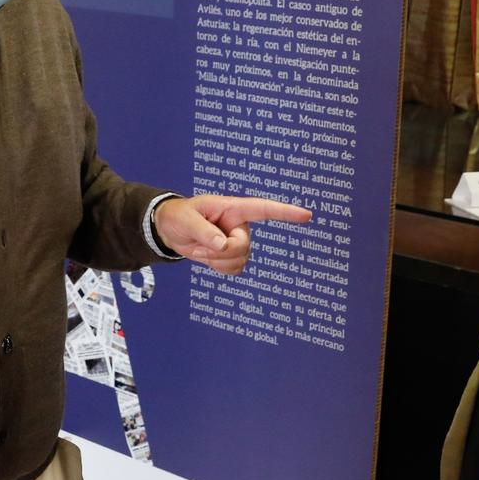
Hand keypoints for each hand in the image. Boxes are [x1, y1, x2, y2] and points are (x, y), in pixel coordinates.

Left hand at [154, 195, 312, 274]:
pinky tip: (208, 257)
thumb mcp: (186, 220)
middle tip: (199, 243)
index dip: (286, 212)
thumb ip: (204, 231)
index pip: (264, 210)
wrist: (171, 230)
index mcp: (233, 209)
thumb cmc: (178, 217)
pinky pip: (234, 270)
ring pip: (239, 261)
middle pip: (242, 247)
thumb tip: (224, 245)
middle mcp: (241, 226)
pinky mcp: (233, 257)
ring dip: (216, 261)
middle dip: (219, 252)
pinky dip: (218, 268)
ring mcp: (238, 242)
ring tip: (201, 247)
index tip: (307, 215)